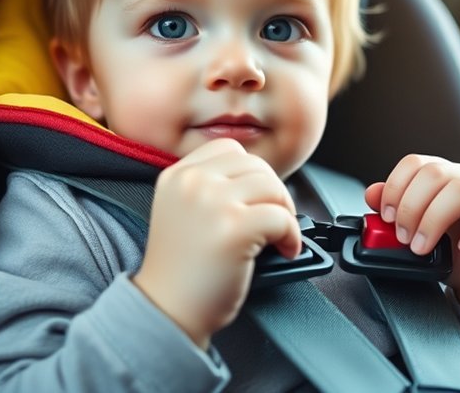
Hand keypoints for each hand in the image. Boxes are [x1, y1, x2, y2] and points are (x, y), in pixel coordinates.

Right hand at [133, 138, 301, 348]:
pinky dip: (292, 236)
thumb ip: (208, 188)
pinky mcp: (235, 228)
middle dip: (273, 193)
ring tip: (279, 236)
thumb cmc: (180, 271)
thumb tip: (259, 180)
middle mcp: (193, 183)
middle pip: (256, 166)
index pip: (229, 149)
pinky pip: (282, 218)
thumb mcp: (180, 211)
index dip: (251, 174)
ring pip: (273, 187)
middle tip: (275, 220)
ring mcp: (213, 202)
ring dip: (286, 212)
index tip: (255, 199)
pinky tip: (284, 250)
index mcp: (177, 176)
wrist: (167, 311)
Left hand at [364, 154, 459, 333]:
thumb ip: (398, 216)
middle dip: (412, 207)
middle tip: (403, 237)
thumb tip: (372, 193)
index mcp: (450, 180)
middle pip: (437, 173)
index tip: (385, 215)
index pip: (418, 164)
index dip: (396, 186)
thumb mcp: (422, 240)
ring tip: (423, 246)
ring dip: (435, 219)